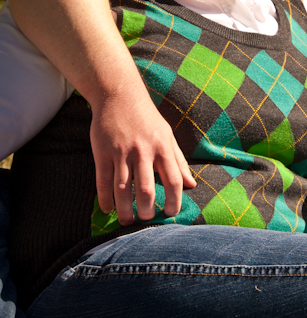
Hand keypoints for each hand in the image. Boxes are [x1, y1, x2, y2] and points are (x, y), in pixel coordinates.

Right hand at [90, 90, 195, 225]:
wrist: (119, 95)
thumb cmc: (147, 118)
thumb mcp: (168, 135)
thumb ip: (179, 161)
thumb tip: (192, 185)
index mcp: (162, 147)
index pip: (173, 180)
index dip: (174, 201)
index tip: (170, 213)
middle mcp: (143, 150)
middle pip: (145, 188)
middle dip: (146, 210)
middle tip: (146, 220)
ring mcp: (121, 152)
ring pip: (122, 188)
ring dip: (125, 209)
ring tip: (127, 221)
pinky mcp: (102, 152)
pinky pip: (103, 180)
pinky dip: (104, 198)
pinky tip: (108, 209)